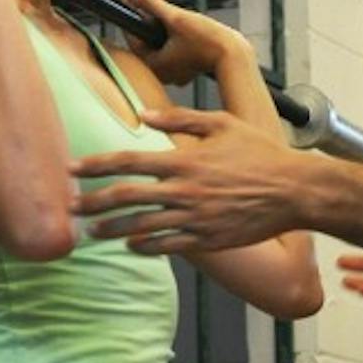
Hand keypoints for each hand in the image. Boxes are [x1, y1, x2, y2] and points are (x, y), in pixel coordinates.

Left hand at [71, 106, 313, 253]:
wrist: (293, 190)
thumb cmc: (260, 152)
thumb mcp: (221, 122)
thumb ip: (178, 119)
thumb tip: (143, 116)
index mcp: (184, 159)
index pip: (128, 161)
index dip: (96, 165)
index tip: (72, 169)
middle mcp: (184, 190)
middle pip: (125, 197)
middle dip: (92, 202)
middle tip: (69, 207)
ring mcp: (195, 218)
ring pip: (141, 226)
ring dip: (111, 229)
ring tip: (91, 232)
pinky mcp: (207, 239)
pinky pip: (167, 246)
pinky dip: (144, 246)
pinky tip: (130, 245)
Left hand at [118, 0, 251, 86]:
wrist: (237, 56)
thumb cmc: (209, 42)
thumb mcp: (176, 18)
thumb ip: (151, 3)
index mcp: (152, 63)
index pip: (132, 28)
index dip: (129, 2)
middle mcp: (160, 68)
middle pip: (146, 28)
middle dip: (150, 2)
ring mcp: (173, 66)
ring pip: (159, 31)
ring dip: (163, 9)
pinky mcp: (185, 62)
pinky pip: (171, 38)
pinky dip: (173, 22)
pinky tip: (181, 9)